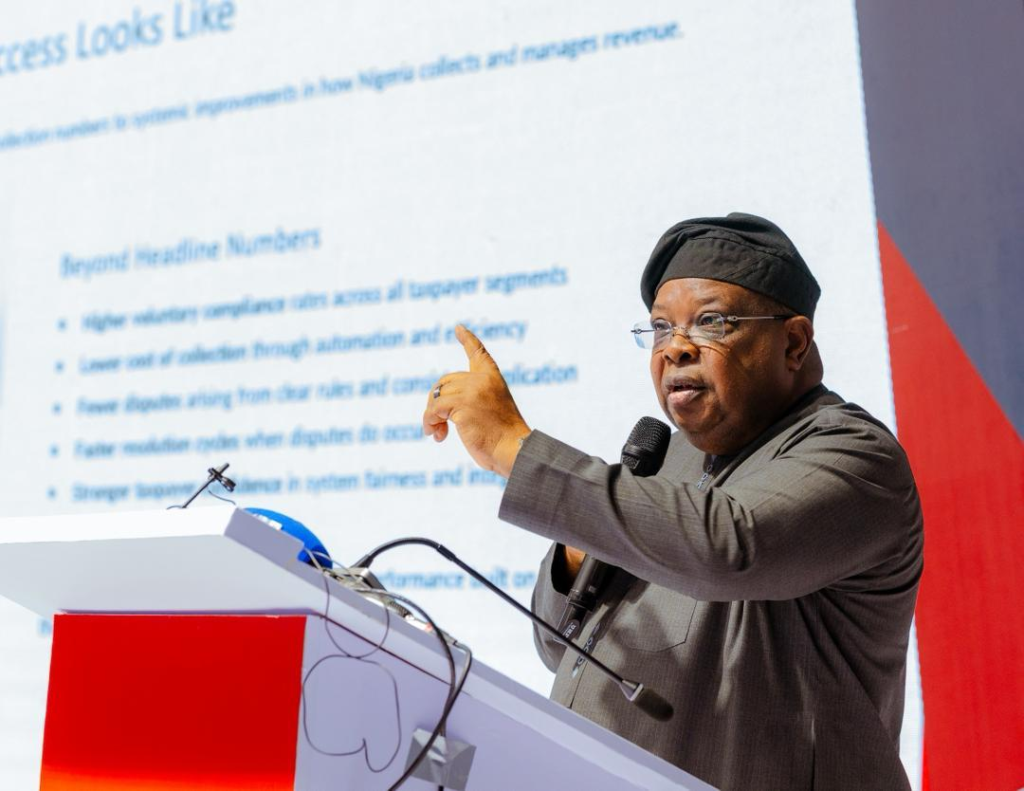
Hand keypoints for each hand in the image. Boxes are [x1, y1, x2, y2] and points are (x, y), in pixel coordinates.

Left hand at [422, 325, 530, 476]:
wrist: (515, 450)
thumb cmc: (504, 439)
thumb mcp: (490, 411)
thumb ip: (472, 399)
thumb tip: (435, 406)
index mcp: (493, 378)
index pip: (479, 353)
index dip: (468, 339)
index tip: (458, 328)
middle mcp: (482, 380)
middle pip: (444, 382)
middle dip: (436, 403)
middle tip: (438, 426)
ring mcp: (472, 391)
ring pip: (436, 396)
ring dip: (431, 417)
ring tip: (437, 434)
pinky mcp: (462, 405)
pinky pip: (433, 410)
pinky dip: (429, 422)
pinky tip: (436, 435)